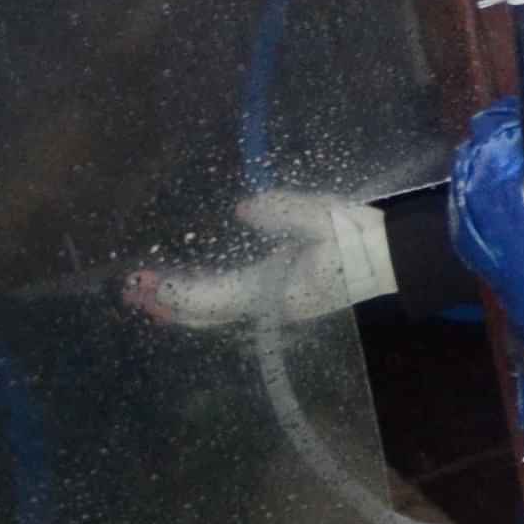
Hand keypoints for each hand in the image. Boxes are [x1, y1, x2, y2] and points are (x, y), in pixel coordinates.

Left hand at [130, 188, 398, 328]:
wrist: (394, 258)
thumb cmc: (359, 238)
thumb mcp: (325, 217)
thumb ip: (285, 212)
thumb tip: (243, 208)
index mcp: (274, 290)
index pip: (210, 298)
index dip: (173, 292)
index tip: (140, 280)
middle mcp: (269, 308)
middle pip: (206, 315)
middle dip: (166, 306)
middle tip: (129, 292)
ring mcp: (276, 308)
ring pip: (217, 315)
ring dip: (182, 307)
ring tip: (150, 296)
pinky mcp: (283, 301)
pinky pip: (230, 309)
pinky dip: (203, 304)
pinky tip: (194, 294)